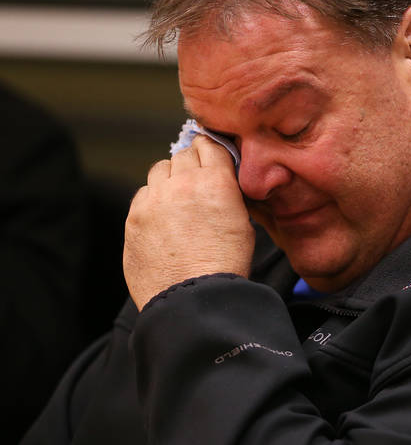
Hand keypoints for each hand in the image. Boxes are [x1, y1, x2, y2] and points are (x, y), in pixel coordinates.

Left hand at [124, 135, 253, 309]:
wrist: (192, 300)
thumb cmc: (224, 267)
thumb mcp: (243, 224)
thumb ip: (229, 195)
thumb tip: (222, 183)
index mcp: (215, 182)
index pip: (209, 144)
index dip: (212, 149)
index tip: (212, 155)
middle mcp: (182, 184)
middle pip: (183, 154)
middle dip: (192, 163)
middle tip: (199, 180)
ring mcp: (154, 199)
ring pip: (160, 169)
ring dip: (171, 177)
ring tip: (179, 197)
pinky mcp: (134, 217)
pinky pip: (143, 193)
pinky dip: (153, 198)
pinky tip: (164, 216)